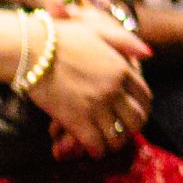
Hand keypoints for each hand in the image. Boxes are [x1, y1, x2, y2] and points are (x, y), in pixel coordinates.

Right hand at [24, 15, 151, 156]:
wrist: (32, 50)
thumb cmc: (63, 38)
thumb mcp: (100, 32)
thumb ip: (126, 42)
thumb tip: (150, 54)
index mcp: (122, 69)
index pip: (145, 96)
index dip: (143, 109)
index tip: (135, 114)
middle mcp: (114, 89)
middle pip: (136, 119)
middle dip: (133, 129)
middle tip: (123, 131)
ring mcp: (96, 106)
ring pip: (117, 136)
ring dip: (114, 143)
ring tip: (108, 143)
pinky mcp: (75, 120)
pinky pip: (95, 144)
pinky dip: (96, 150)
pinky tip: (92, 150)